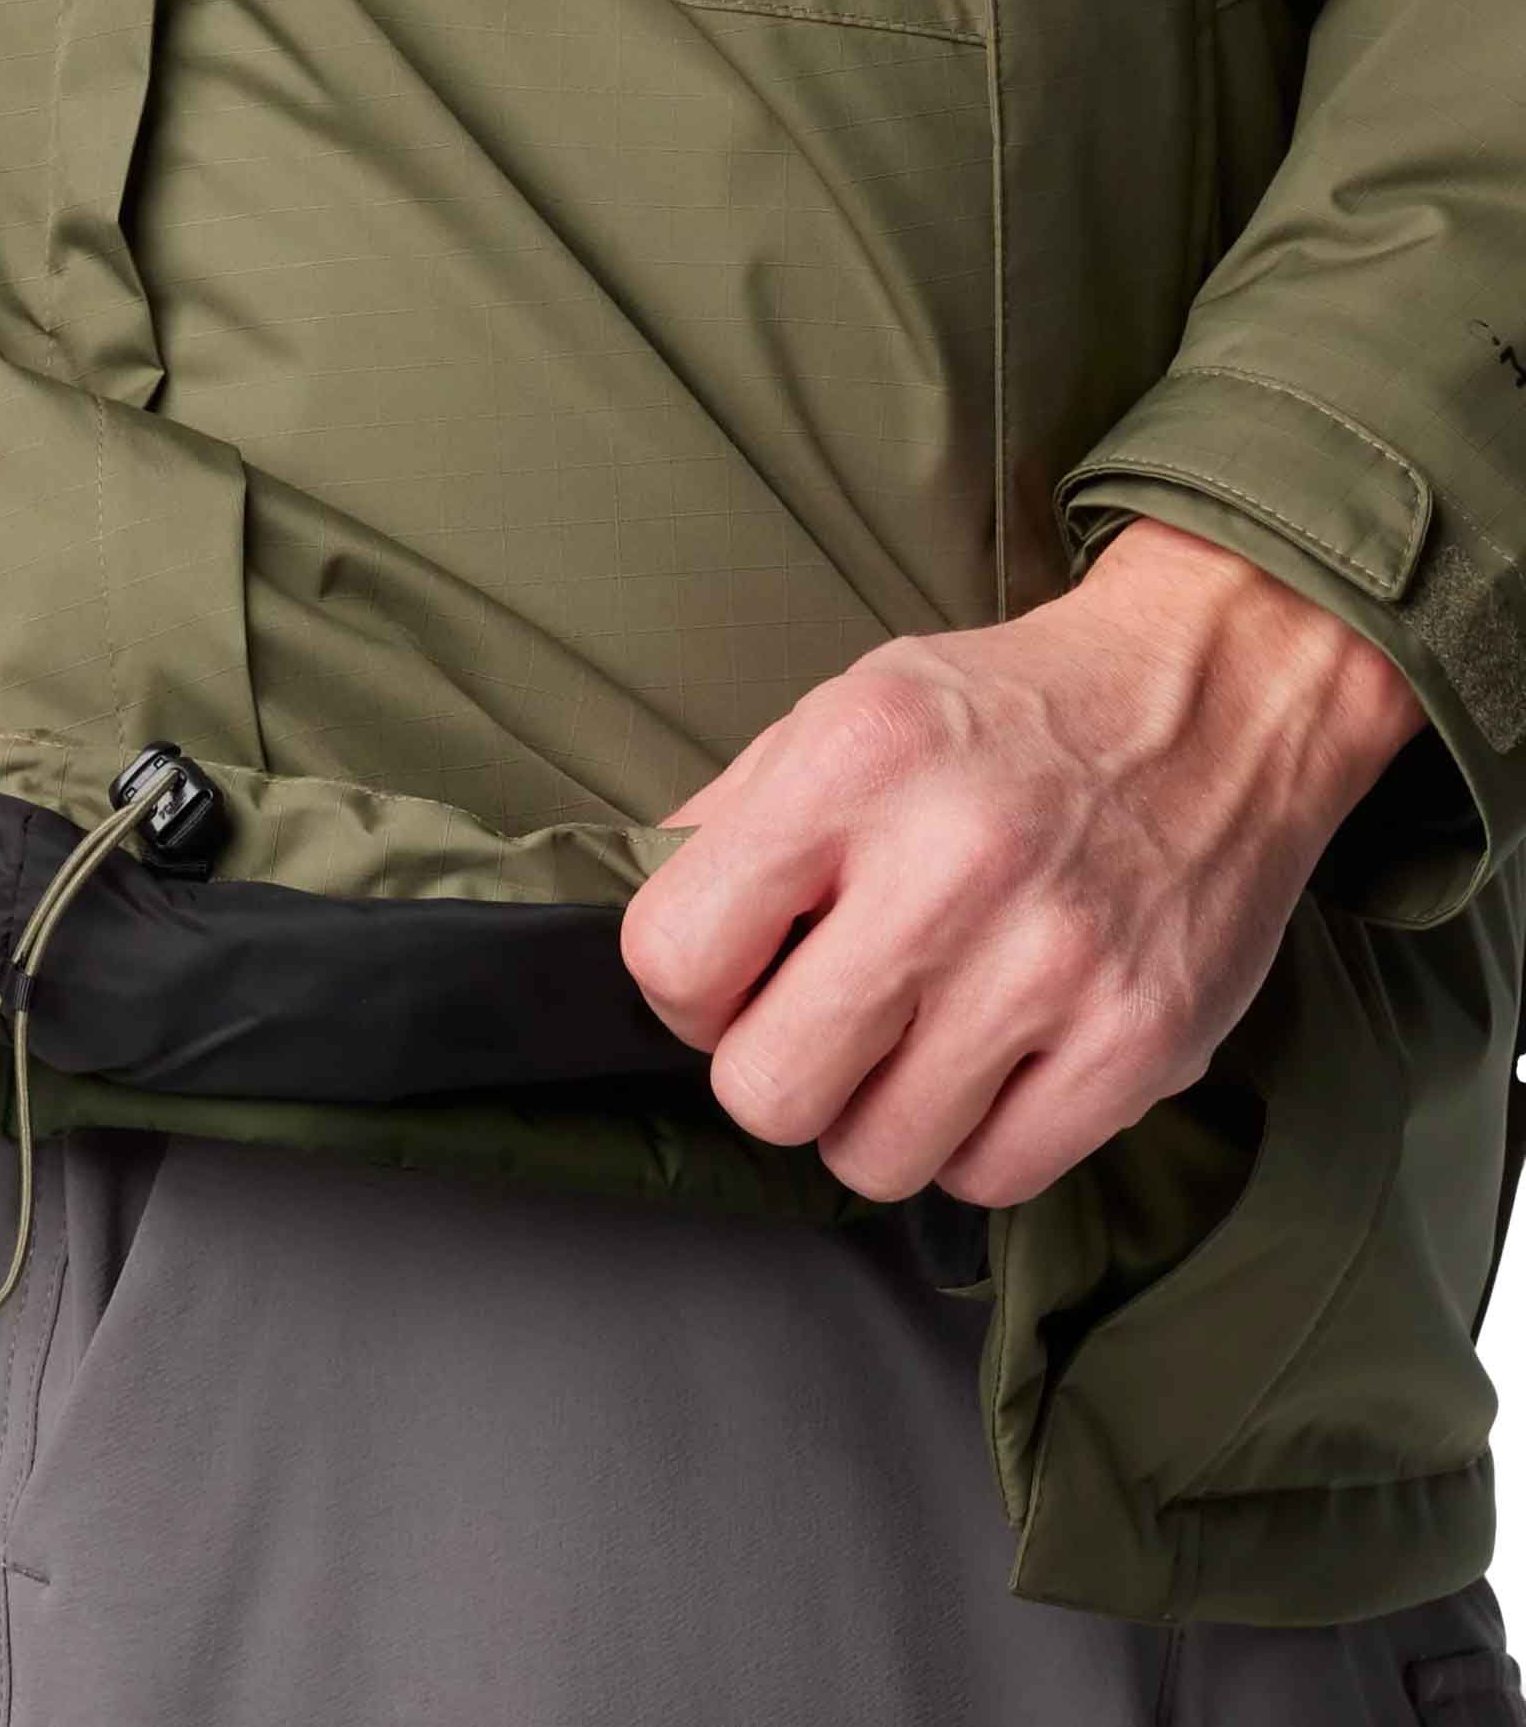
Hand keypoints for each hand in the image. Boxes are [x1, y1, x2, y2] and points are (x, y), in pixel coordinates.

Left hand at [620, 517, 1425, 1207]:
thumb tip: (654, 950)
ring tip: (913, 1039)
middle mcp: (950, 861)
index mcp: (852, 762)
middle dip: (773, 1069)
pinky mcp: (1141, 1040)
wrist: (1218, 692)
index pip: (675, 955)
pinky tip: (992, 1063)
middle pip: (766, 1088)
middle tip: (821, 1020)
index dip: (688, 989)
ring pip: (873, 1155)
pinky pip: (992, 1178)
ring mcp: (1053, 961)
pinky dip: (975, 1141)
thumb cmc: (1005, 715)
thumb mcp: (841, 709)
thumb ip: (731, 823)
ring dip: (874, 1115)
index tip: (736, 972)